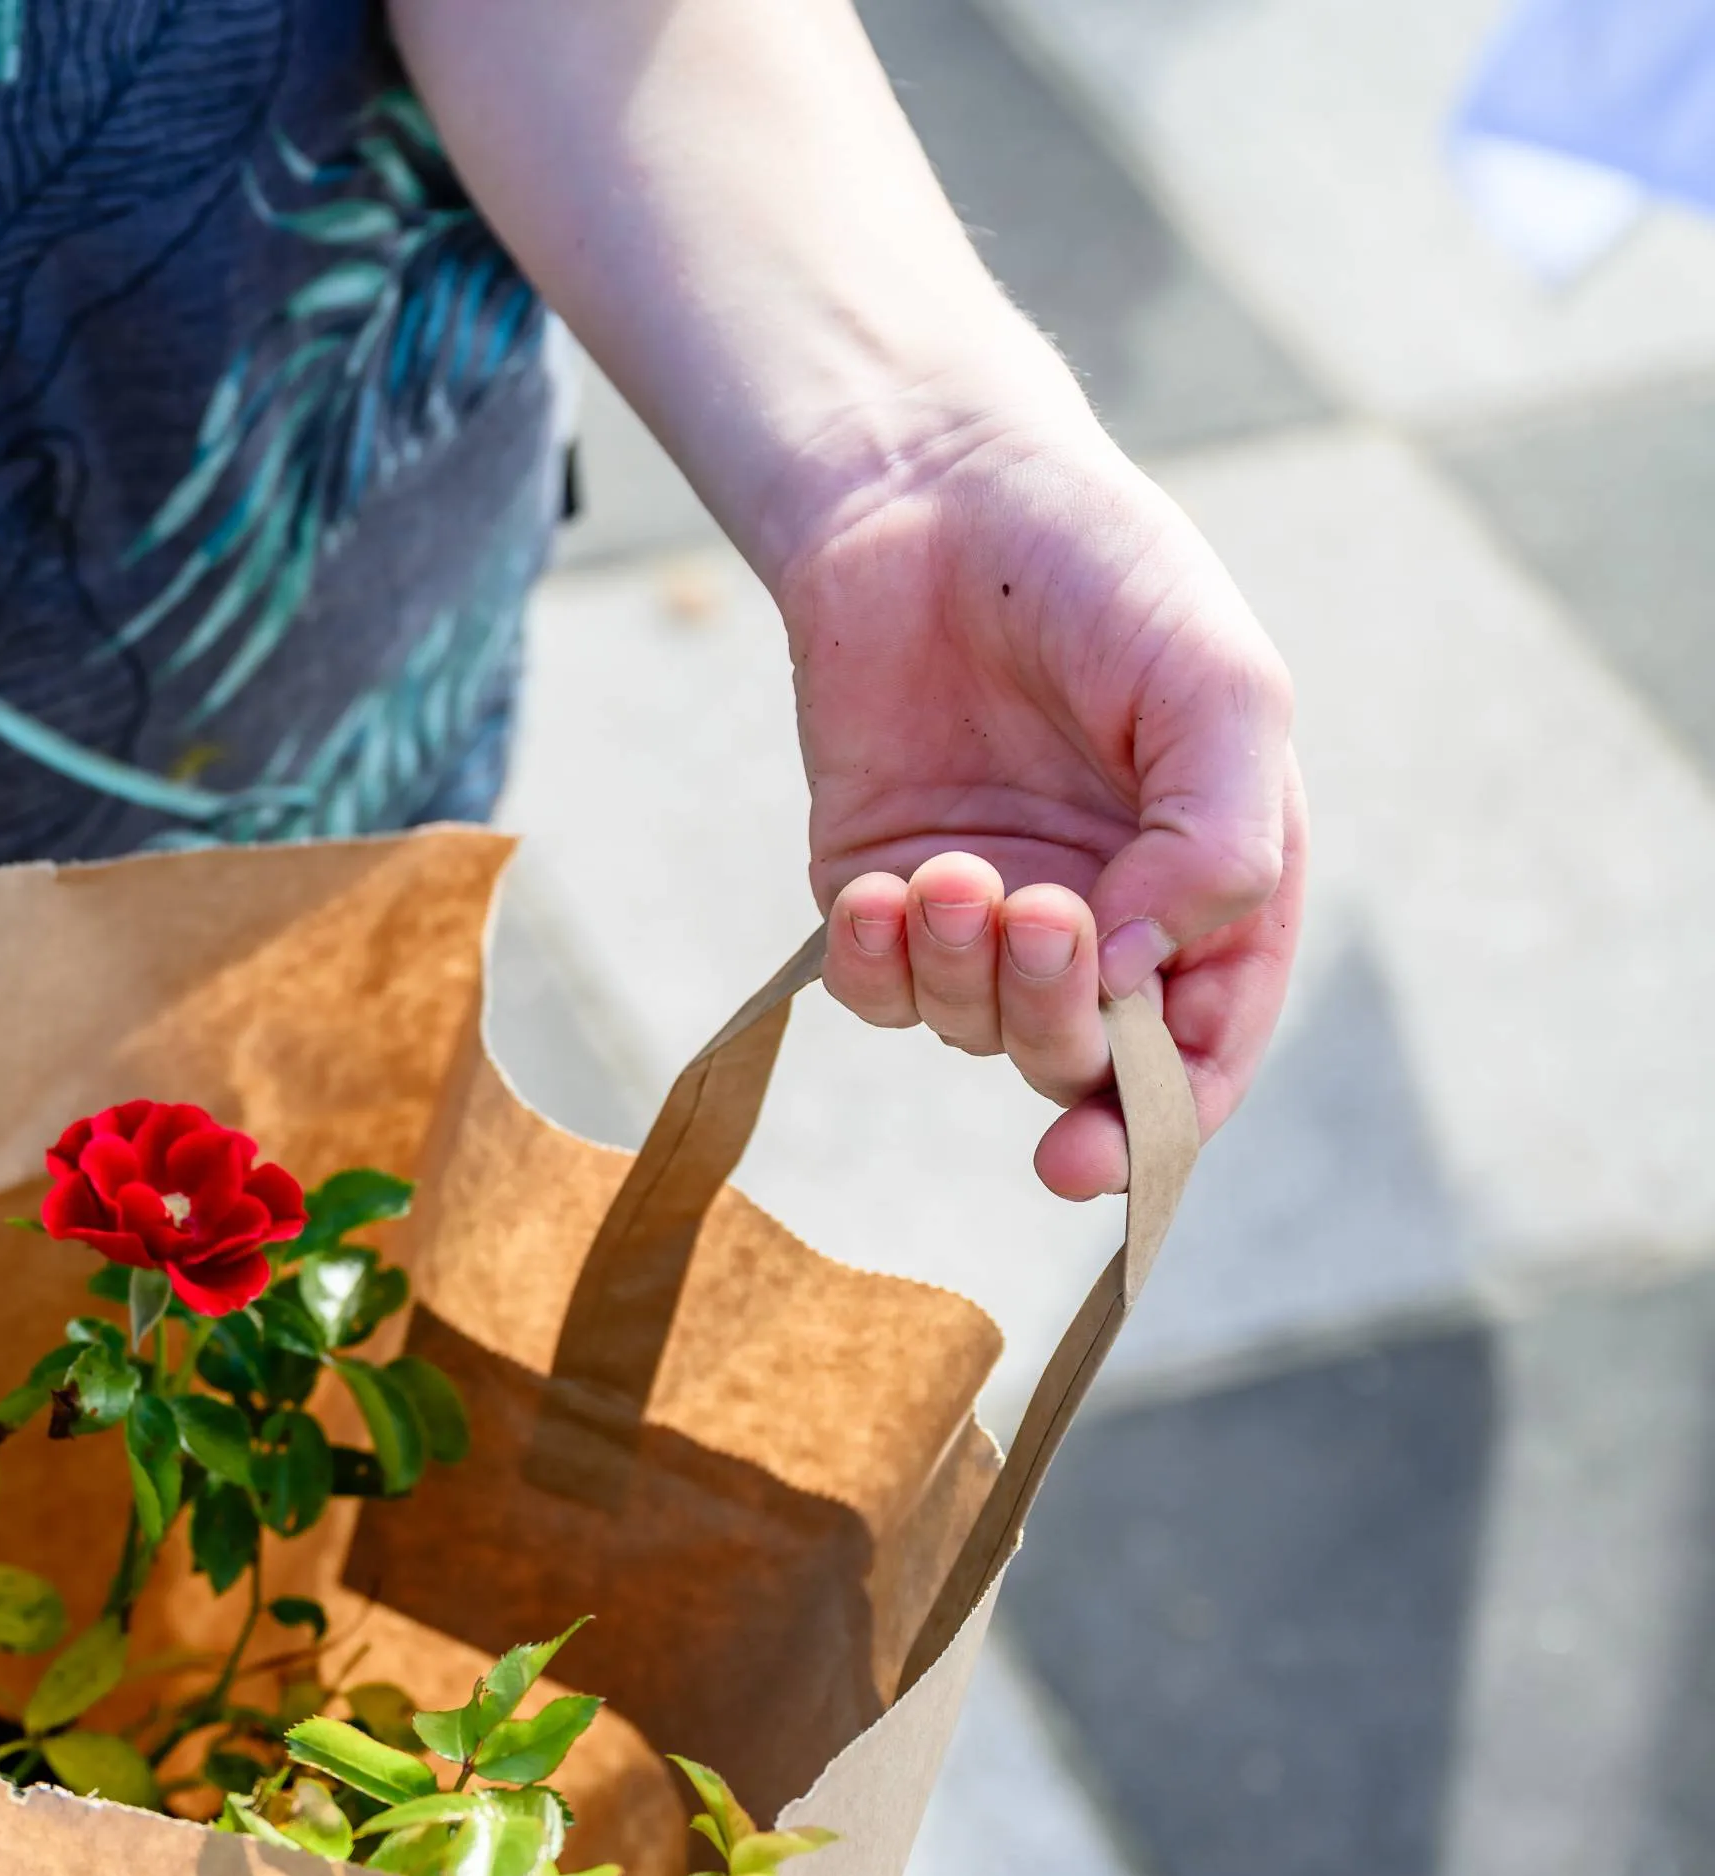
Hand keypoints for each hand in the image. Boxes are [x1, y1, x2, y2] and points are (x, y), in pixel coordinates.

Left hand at [775, 411, 1303, 1199]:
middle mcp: (1102, 923)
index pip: (1201, 1055)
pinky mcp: (878, 890)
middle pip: (1083, 1060)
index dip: (1157, 1126)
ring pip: (972, 1031)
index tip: (1090, 1158)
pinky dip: (876, 966)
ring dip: (961, 976)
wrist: (939, 496)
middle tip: (1034, 918)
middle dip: (1054, 1020)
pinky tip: (883, 895)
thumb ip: (1219, 841)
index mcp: (1213, 891)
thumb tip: (1135, 977)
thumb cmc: (1106, 578)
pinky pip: (875, 988)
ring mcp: (987, 916)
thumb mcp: (1221, 687)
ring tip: (950, 871)